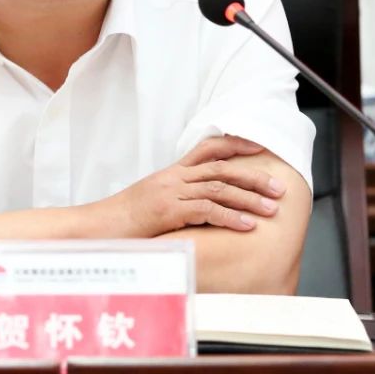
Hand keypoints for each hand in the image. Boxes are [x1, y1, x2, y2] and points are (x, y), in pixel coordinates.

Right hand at [99, 135, 285, 237]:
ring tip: (271, 208)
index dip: (236, 145)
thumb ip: (176, 201)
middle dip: (253, 177)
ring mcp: (170, 193)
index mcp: (171, 174)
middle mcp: (173, 178)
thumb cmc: (122, 222)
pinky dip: (230, 217)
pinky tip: (248, 225)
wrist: (94, 228)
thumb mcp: (151, 204)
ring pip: (218, 189)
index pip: (208, 149)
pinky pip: (206, 211)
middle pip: (221, 169)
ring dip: (249, 199)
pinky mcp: (167, 211)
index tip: (260, 147)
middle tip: (279, 187)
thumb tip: (200, 209)